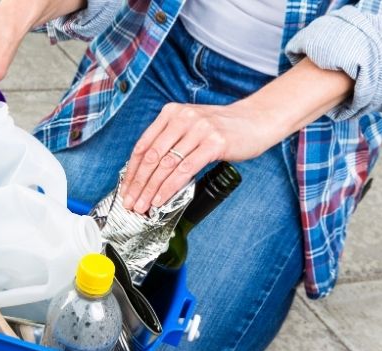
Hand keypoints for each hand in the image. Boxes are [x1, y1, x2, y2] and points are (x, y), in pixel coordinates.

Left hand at [120, 57, 355, 214]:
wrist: (256, 120)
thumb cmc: (221, 128)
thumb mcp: (190, 127)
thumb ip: (169, 142)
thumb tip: (146, 173)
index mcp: (170, 113)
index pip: (143, 145)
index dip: (131, 171)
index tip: (125, 190)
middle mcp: (182, 118)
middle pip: (151, 157)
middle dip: (138, 184)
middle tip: (131, 203)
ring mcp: (198, 129)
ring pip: (165, 165)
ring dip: (151, 190)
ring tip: (143, 206)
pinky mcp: (214, 143)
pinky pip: (184, 170)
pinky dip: (169, 188)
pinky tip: (161, 200)